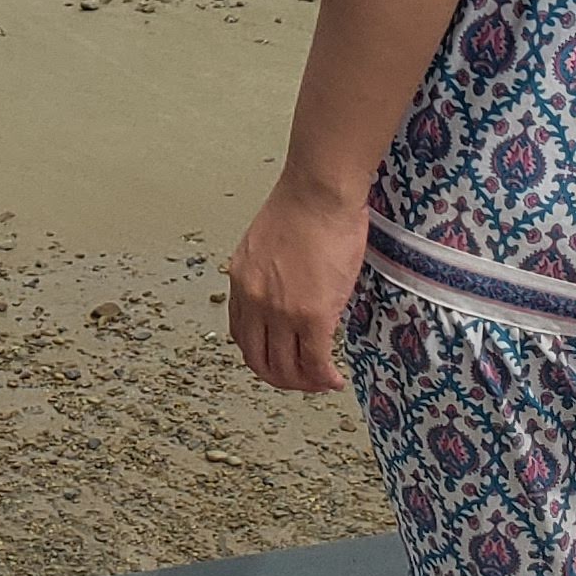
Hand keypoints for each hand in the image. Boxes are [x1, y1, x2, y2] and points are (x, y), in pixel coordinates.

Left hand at [227, 170, 370, 393]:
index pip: (242, 335)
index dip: (263, 356)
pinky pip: (315, 362)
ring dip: (305, 382)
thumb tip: (288, 293)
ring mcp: (281, 311)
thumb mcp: (266, 244)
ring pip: (287, 369)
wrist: (319, 192)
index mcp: (241, 281)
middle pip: (259, 360)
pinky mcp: (312, 315)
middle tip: (303, 380)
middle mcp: (254, 300)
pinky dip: (324, 378)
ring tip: (322, 381)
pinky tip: (335, 379)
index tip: (281, 360)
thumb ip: (269, 275)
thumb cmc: (303, 206)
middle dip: (282, 378)